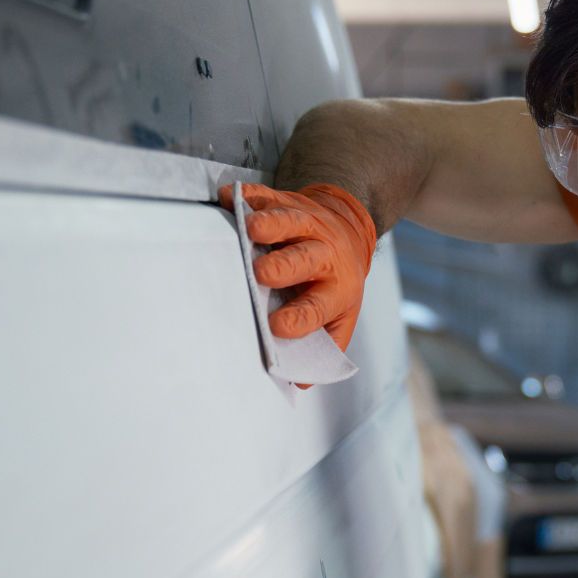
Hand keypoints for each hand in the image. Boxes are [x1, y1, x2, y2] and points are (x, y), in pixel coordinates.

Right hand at [219, 184, 378, 351]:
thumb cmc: (335, 281)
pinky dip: (250, 195)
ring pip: (292, 221)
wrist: (347, 227)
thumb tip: (301, 382)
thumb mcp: (342, 315)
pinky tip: (230, 197)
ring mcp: (307, 224)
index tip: (278, 326)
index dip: (299, 317)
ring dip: (272, 223)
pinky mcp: (288, 201)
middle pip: (306, 259)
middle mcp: (325, 254)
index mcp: (336, 287)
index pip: (318, 307)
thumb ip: (325, 347)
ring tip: (250, 228)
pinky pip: (269, 195)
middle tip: (263, 273)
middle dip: (285, 266)